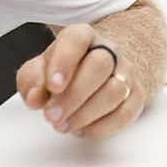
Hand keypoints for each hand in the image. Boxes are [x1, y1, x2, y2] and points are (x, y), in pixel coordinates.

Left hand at [17, 22, 143, 140]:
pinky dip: (101, 127)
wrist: (95, 75)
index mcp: (82, 36)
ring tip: (63, 125)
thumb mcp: (38, 71)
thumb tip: (36, 98)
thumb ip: (32, 81)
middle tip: (52, 116)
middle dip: (74, 95)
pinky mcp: (135, 96)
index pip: (77, 40)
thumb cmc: (63, 73)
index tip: (52, 86)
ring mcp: (126, 73)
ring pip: (116, 91)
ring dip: (86, 114)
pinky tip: (81, 130)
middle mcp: (108, 51)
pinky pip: (125, 113)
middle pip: (100, 65)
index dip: (65, 62)